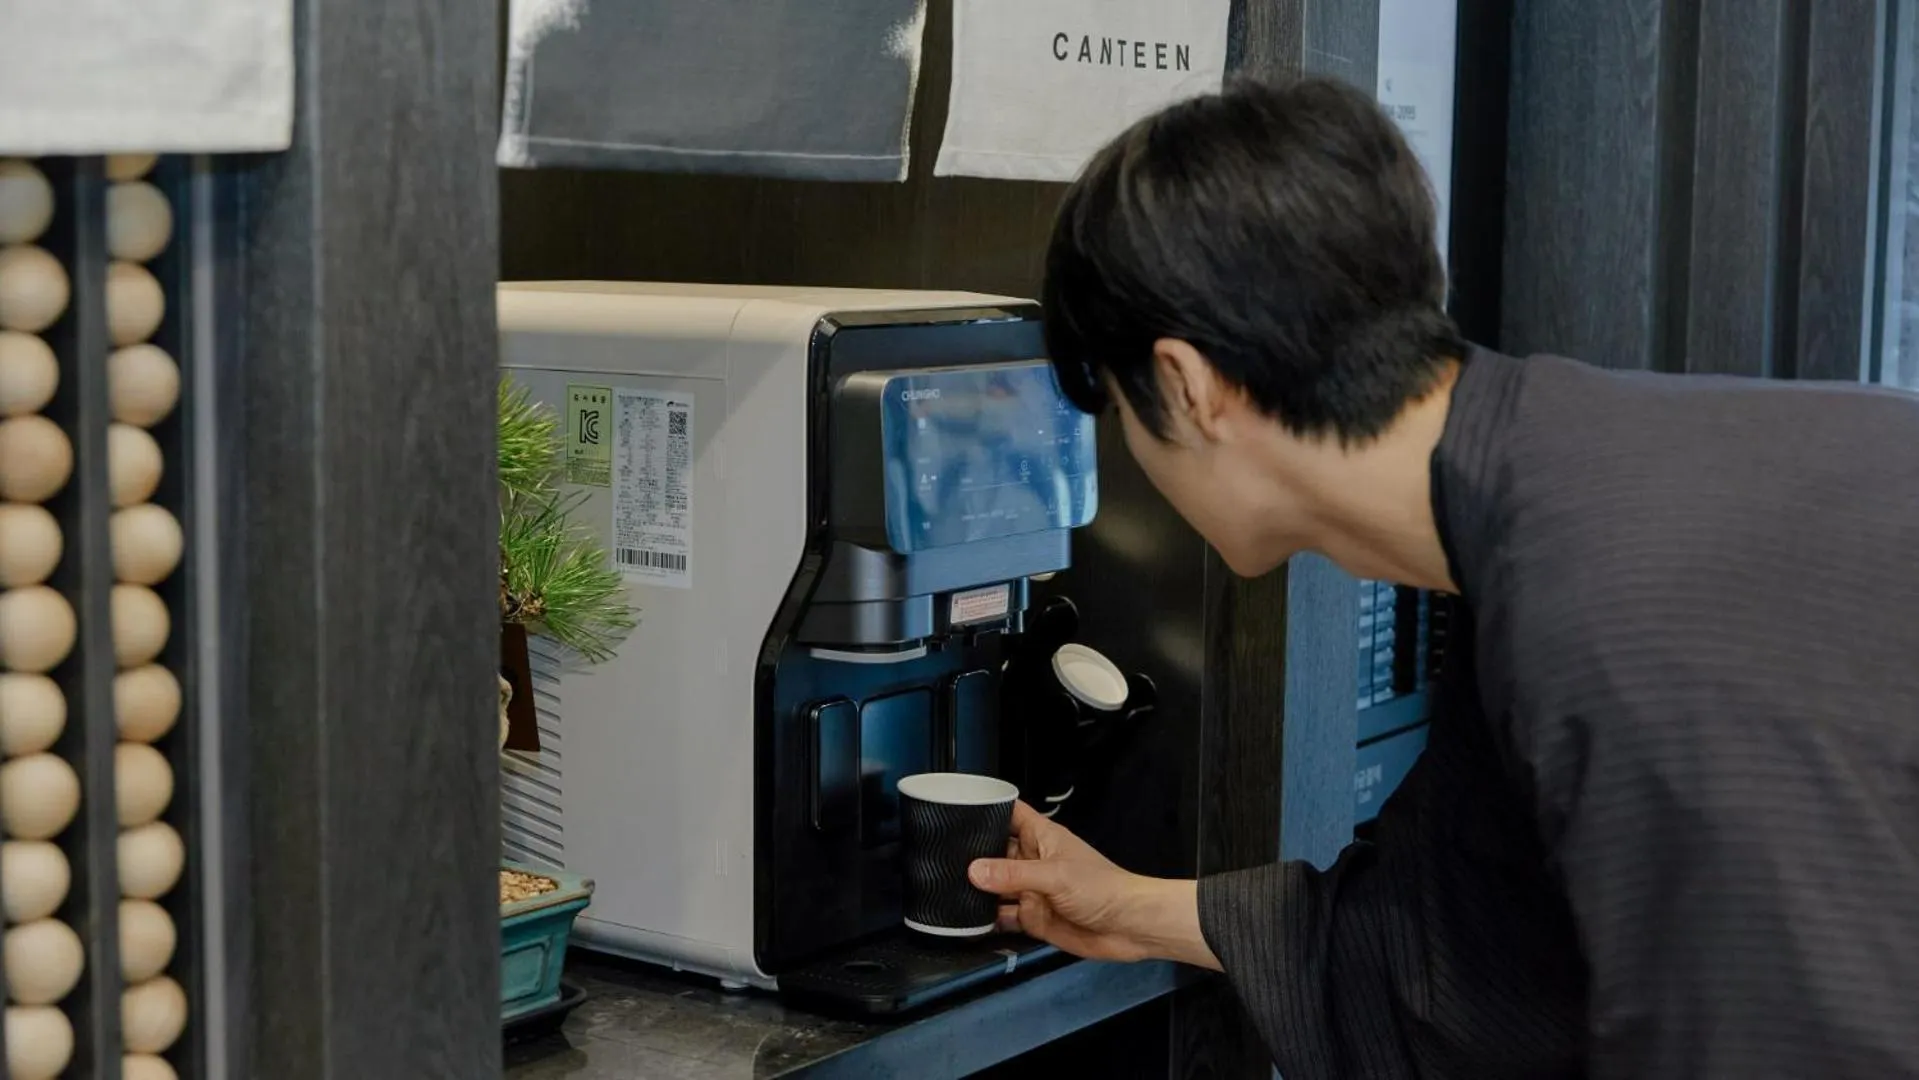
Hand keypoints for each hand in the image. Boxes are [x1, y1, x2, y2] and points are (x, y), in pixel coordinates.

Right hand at [968, 801, 1220, 969]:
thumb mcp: (1054, 875)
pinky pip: (1002, 916)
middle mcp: (1032, 861)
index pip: (1009, 814)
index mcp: (1041, 838)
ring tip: (943, 887)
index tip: (954, 808)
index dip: (986, 809)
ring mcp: (1031, 891)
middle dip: (971, 854)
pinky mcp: (1032, 919)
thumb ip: (1012, 875)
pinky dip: (985, 919)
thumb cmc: (1100, 888)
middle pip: (995, 852)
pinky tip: (964, 919)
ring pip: (994, 886)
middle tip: (937, 855)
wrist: (1128, 928)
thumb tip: (973, 871)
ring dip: (975, 889)